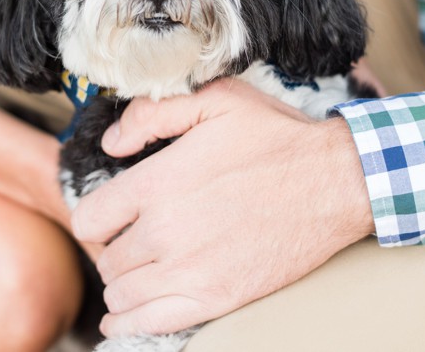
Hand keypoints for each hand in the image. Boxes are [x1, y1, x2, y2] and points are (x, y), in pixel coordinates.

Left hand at [71, 79, 374, 337]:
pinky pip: (148, 324)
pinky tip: (127, 316)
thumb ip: (152, 113)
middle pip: (106, 260)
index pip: (89, 218)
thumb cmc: (276, 138)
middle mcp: (163, 231)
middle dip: (115, 249)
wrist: (335, 182)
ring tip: (140, 270)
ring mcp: (188, 270)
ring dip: (124, 284)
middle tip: (134, 239)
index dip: (97, 216)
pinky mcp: (216, 298)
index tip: (112, 214)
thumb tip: (111, 142)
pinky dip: (129, 322)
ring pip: (122, 294)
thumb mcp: (216, 99)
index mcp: (157, 183)